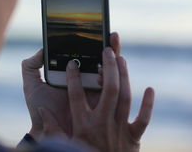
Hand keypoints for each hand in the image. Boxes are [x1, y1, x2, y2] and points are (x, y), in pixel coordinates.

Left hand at [22, 32, 121, 139]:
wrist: (45, 129)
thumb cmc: (38, 106)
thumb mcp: (31, 83)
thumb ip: (31, 65)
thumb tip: (43, 49)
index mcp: (70, 73)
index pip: (84, 54)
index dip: (92, 42)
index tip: (97, 29)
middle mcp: (84, 79)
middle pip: (101, 59)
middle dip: (108, 45)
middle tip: (110, 33)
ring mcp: (94, 90)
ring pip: (110, 71)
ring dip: (114, 58)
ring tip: (110, 47)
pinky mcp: (101, 102)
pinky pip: (113, 88)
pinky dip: (114, 77)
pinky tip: (107, 68)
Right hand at [39, 46, 154, 151]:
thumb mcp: (63, 145)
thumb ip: (52, 128)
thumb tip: (42, 110)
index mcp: (83, 124)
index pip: (76, 94)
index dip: (73, 77)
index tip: (72, 62)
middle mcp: (102, 123)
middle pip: (108, 89)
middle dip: (108, 67)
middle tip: (107, 50)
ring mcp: (119, 129)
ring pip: (125, 97)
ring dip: (124, 76)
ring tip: (121, 58)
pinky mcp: (132, 137)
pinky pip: (143, 119)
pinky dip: (147, 104)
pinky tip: (149, 89)